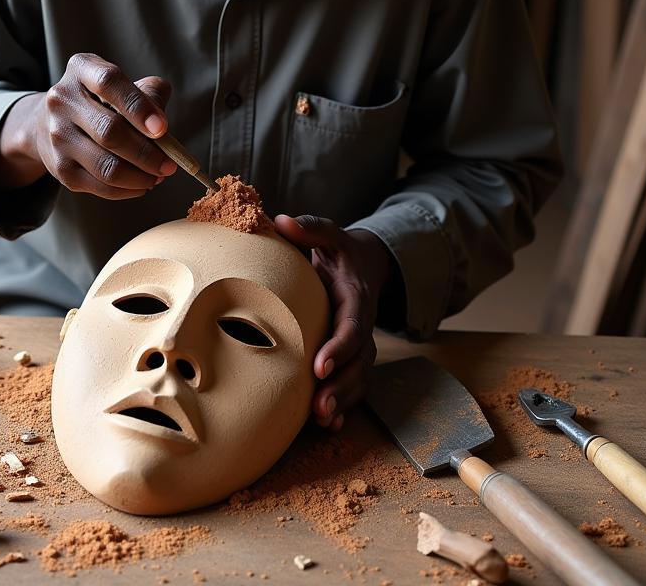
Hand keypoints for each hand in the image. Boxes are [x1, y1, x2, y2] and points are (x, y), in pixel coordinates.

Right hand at [0, 53, 177, 198]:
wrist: (50, 123)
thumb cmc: (100, 101)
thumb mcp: (123, 85)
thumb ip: (150, 94)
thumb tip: (163, 128)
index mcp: (81, 69)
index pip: (109, 83)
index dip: (138, 106)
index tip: (163, 128)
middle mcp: (62, 100)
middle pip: (109, 131)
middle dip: (147, 153)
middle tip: (170, 164)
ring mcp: (57, 135)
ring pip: (105, 166)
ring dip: (140, 176)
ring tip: (159, 176)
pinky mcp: (59, 167)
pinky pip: (99, 186)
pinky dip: (128, 189)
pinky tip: (142, 184)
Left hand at [273, 215, 390, 430]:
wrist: (364, 266)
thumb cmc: (339, 252)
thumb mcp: (329, 236)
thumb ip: (310, 228)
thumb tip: (281, 220)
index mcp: (356, 300)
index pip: (351, 329)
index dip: (338, 350)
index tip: (319, 367)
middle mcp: (361, 327)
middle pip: (357, 364)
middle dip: (340, 387)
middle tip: (318, 408)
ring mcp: (360, 346)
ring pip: (358, 380)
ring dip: (342, 402)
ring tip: (321, 420)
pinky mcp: (353, 358)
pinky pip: (354, 386)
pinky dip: (345, 406)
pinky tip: (329, 425)